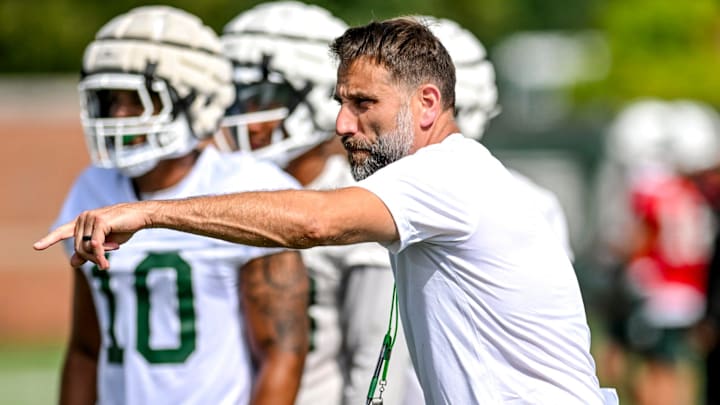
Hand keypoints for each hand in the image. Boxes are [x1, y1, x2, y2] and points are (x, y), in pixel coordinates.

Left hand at [33, 202, 152, 269]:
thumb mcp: (105, 242)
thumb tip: (73, 263)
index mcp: (82, 221)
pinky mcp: (100, 222)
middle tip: (104, 262)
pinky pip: (95, 246)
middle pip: (78, 247)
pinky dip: (100, 257)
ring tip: (109, 258)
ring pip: (85, 248)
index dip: (50, 239)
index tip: (36, 247)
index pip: (63, 231)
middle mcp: (83, 218)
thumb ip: (89, 251)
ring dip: (97, 258)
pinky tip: (105, 265)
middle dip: (90, 258)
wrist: (141, 216)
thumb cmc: (124, 227)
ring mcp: (90, 218)